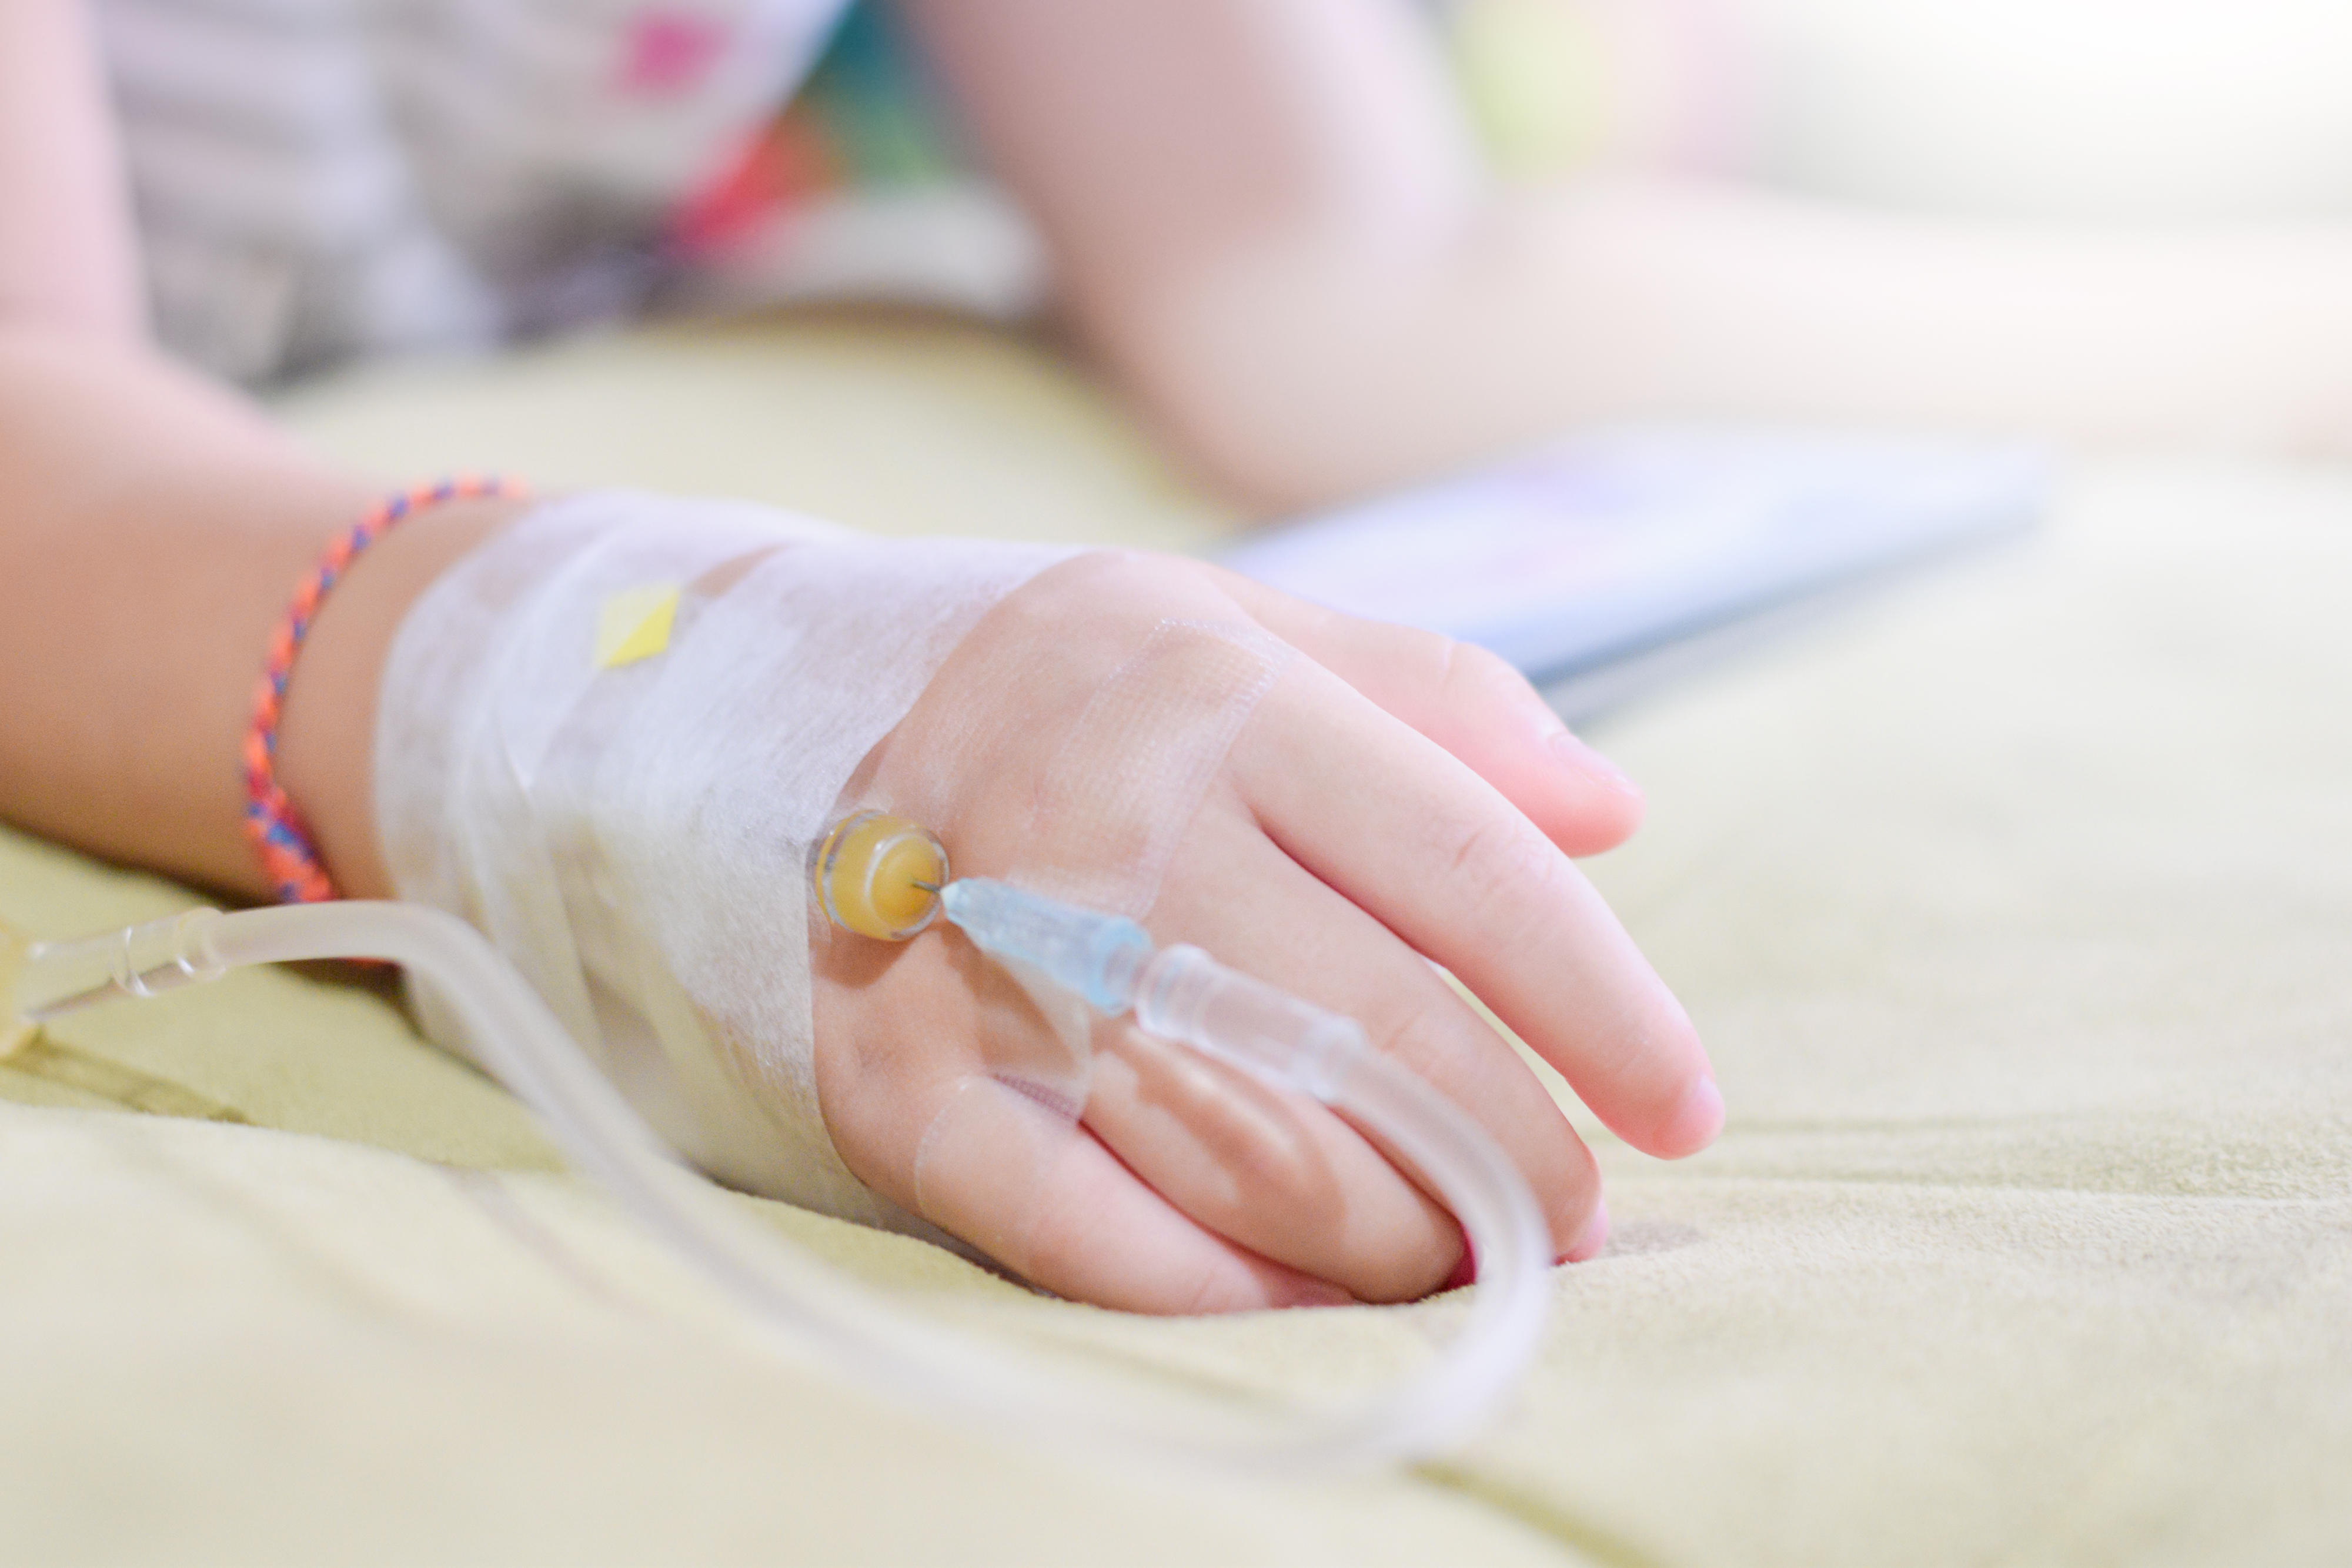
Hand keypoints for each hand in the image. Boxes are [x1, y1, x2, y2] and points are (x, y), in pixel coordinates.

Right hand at [811, 550, 1718, 1311]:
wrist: (774, 712)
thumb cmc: (1062, 684)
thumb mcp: (1238, 622)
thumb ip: (1431, 696)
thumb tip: (1612, 811)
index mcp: (1214, 695)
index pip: (1469, 871)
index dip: (1603, 1007)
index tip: (1683, 1105)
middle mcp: (1106, 825)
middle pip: (1379, 1035)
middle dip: (1511, 1152)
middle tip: (1570, 1206)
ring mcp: (992, 963)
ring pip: (1253, 1150)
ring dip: (1389, 1233)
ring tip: (1453, 1244)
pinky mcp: (903, 1082)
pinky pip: (1079, 1227)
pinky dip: (1212, 1287)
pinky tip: (1304, 1296)